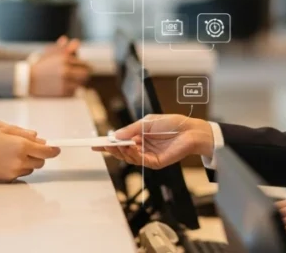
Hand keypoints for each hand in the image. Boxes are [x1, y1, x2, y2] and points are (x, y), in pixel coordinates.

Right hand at [0, 125, 61, 182]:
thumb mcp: (3, 129)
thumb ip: (24, 134)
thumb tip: (41, 139)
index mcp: (21, 146)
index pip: (47, 151)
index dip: (54, 150)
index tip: (57, 149)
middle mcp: (20, 160)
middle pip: (40, 161)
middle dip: (39, 155)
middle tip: (30, 148)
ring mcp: (13, 172)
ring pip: (30, 168)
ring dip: (27, 161)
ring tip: (12, 153)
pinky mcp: (6, 179)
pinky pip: (19, 174)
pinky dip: (17, 168)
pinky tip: (4, 161)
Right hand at [29, 38, 89, 96]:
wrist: (28, 79)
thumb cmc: (41, 64)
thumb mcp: (51, 52)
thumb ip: (65, 47)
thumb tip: (77, 42)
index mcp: (65, 58)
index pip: (84, 64)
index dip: (86, 67)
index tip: (86, 68)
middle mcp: (66, 70)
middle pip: (86, 74)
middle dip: (85, 75)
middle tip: (84, 75)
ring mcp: (64, 82)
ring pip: (81, 84)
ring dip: (79, 82)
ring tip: (74, 81)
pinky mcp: (62, 92)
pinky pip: (74, 92)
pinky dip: (72, 90)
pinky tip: (67, 86)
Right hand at [92, 114, 213, 168]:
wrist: (189, 130)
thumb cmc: (171, 123)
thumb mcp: (146, 122)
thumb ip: (130, 129)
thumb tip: (115, 135)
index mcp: (139, 137)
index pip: (120, 141)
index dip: (108, 143)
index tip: (96, 143)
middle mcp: (142, 147)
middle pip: (122, 151)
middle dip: (112, 148)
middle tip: (103, 145)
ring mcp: (148, 156)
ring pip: (129, 157)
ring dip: (122, 151)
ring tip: (118, 143)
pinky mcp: (155, 162)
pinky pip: (139, 160)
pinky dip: (132, 154)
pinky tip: (130, 147)